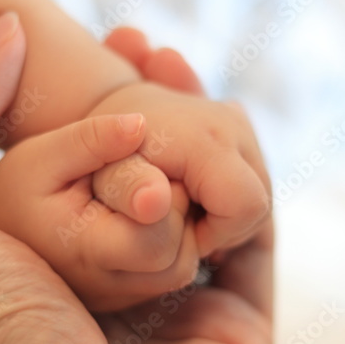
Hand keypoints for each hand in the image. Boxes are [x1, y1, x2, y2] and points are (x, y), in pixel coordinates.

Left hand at [0, 13, 273, 343]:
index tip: (117, 43)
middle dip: (168, 108)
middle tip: (151, 52)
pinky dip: (248, 187)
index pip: (104, 168)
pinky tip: (221, 136)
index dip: (113, 104)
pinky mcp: (243, 327)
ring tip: (180, 79)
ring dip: (211, 137)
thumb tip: (2, 26)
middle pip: (167, 177)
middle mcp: (128, 286)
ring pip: (219, 198)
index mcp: (63, 265)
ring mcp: (188, 307)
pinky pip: (258, 237)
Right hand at [0, 113, 199, 311]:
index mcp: (85, 254)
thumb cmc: (19, 190)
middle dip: (176, 212)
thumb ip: (92, 140)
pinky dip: (172, 240)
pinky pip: (173, 272)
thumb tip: (139, 125)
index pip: (156, 239)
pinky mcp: (133, 297)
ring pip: (183, 269)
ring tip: (144, 196)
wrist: (1, 232)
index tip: (142, 167)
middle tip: (149, 178)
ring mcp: (123, 299)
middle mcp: (109, 288)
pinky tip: (145, 214)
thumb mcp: (43, 155)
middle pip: (179, 259)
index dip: (164, 198)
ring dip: (178, 227)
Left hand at [92, 29, 271, 257]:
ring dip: (221, 216)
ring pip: (257, 198)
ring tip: (172, 209)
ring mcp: (240, 121)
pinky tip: (186, 199)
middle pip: (258, 204)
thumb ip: (124, 189)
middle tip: (168, 223)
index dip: (212, 234)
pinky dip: (222, 200)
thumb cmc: (86, 158)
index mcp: (204, 135)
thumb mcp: (90, 175)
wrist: (88, 108)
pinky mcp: (239, 128)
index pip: (247, 206)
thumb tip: (155, 201)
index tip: (173, 235)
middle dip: (220, 228)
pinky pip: (248, 183)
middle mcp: (232, 121)